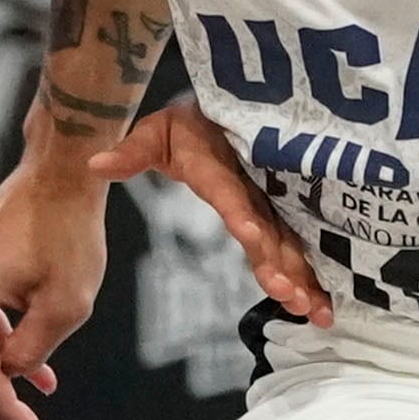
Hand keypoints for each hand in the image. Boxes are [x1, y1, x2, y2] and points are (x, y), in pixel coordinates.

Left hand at [95, 101, 327, 325]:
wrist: (230, 108)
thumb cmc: (192, 126)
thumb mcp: (159, 133)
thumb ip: (131, 153)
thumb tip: (94, 166)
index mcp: (221, 172)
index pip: (231, 195)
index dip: (242, 214)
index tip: (251, 235)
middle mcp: (256, 190)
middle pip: (270, 230)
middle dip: (282, 263)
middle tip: (290, 295)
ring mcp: (276, 205)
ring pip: (292, 245)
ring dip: (305, 278)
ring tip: (315, 311)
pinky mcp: (286, 217)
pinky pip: (301, 248)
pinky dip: (314, 278)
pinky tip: (324, 310)